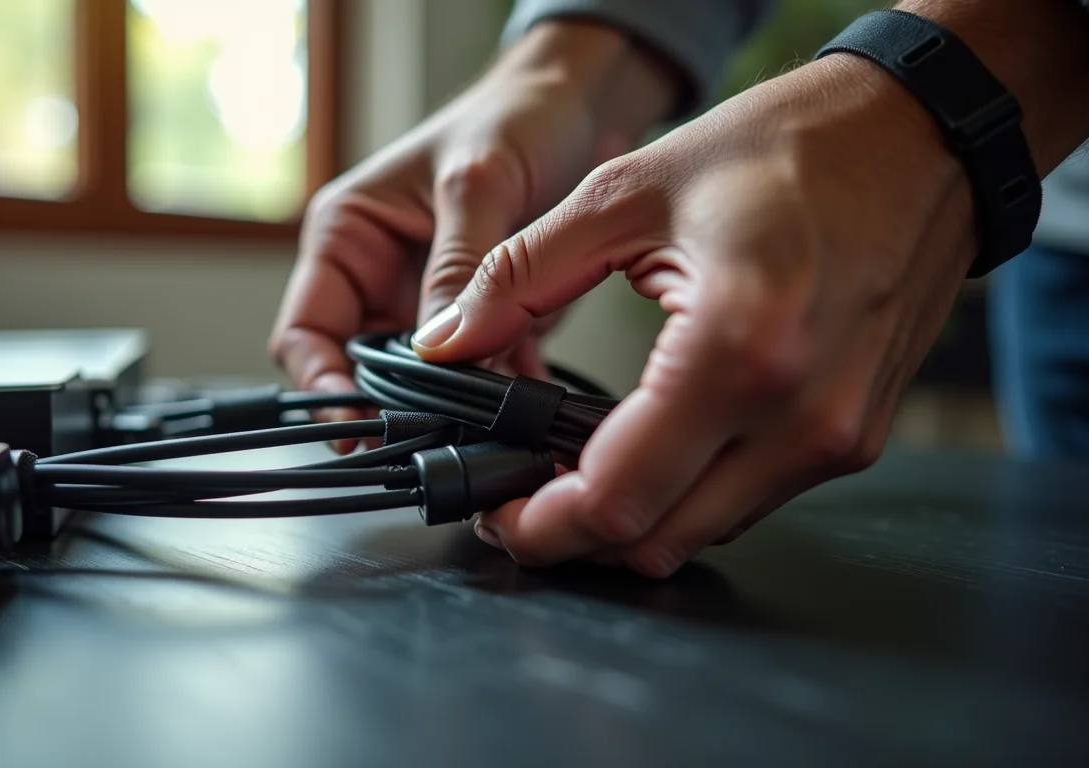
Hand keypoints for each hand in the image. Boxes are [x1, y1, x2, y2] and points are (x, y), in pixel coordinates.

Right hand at [269, 21, 678, 449]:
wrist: (582, 107)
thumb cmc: (512, 118)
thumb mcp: (476, 184)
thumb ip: (456, 266)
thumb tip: (438, 348)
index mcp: (348, 236)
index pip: (306, 332)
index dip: (323, 385)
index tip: (356, 426)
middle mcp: (380, 277)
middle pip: (362, 370)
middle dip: (394, 406)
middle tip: (428, 433)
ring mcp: (431, 304)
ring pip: (425, 385)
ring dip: (455, 405)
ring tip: (487, 419)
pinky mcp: (484, 319)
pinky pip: (482, 375)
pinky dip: (503, 390)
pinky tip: (529, 399)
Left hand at [412, 49, 985, 576]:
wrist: (919, 138)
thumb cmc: (788, 146)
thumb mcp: (628, 191)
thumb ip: (519, 276)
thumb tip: (445, 340)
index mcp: (736, 349)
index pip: (616, 498)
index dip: (539, 524)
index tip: (497, 510)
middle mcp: (799, 415)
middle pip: (656, 539)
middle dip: (574, 533)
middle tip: (523, 489)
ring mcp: (837, 437)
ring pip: (702, 530)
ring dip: (631, 513)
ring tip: (578, 459)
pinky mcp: (854, 437)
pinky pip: (748, 500)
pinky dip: (687, 490)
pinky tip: (648, 441)